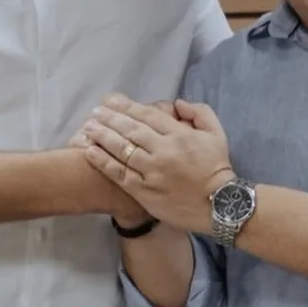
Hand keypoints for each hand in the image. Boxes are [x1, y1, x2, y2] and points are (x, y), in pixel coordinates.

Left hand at [82, 93, 233, 234]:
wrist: (220, 206)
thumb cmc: (216, 167)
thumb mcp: (216, 133)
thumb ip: (199, 112)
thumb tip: (177, 103)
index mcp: (179, 134)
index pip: (147, 115)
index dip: (126, 106)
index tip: (110, 100)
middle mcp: (163, 150)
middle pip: (131, 129)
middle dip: (110, 118)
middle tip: (94, 112)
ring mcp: (152, 171)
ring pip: (122, 149)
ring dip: (102, 136)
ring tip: (87, 128)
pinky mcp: (144, 191)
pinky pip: (120, 173)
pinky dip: (103, 162)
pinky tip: (90, 152)